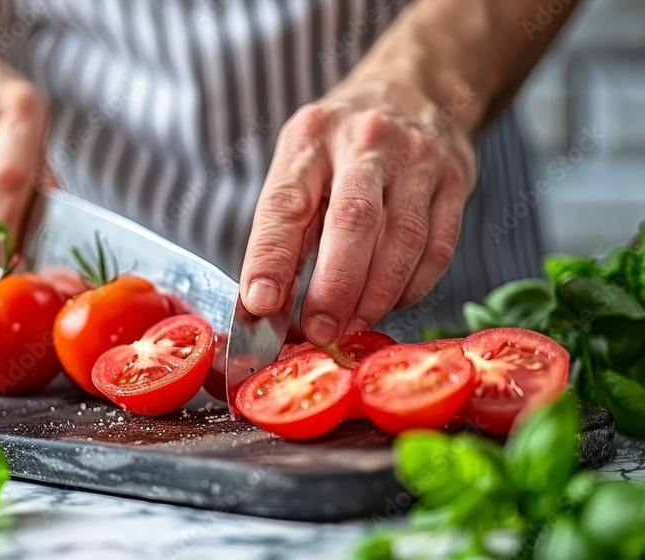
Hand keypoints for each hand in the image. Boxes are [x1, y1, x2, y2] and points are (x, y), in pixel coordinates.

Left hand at [239, 79, 476, 344]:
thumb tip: (264, 310)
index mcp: (311, 139)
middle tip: (320, 331)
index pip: (285, 204)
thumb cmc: (340, 146)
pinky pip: (438, 248)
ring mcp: (418, 158)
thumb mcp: (299, 169)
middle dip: (335, 287)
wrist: (413, 89)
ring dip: (376, 296)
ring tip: (351, 327)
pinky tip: (388, 304)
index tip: (260, 305)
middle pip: (354, 221)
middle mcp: (366, 142)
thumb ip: (283, 235)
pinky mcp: (456, 180)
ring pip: (403, 240)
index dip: (270, 259)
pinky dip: (411, 287)